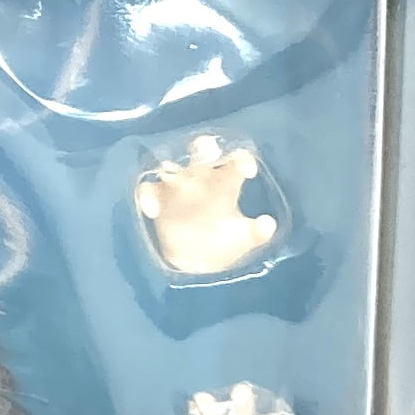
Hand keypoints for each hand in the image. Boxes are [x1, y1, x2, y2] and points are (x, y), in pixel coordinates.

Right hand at [135, 137, 276, 277]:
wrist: (197, 265)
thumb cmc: (223, 244)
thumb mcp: (244, 239)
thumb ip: (256, 233)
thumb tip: (268, 224)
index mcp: (226, 183)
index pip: (235, 161)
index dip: (241, 160)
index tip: (249, 171)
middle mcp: (202, 179)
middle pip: (202, 154)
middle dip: (204, 149)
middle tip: (209, 151)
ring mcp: (177, 189)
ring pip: (171, 166)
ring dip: (171, 168)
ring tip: (173, 174)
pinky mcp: (158, 200)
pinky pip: (147, 190)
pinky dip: (146, 197)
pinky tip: (153, 211)